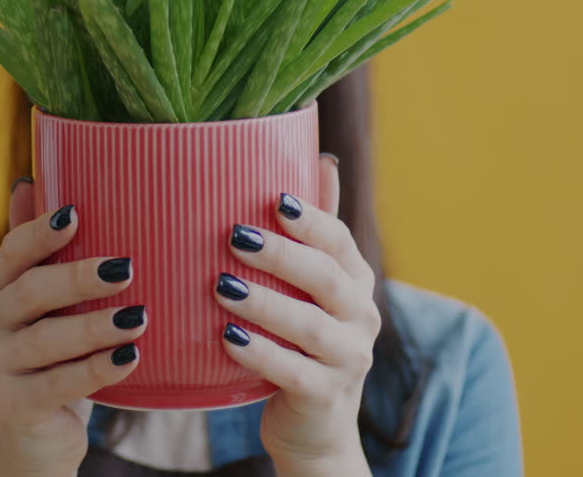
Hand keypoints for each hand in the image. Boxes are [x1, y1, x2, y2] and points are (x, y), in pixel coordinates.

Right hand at [0, 179, 147, 476]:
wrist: (39, 436)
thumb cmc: (54, 358)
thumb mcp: (47, 305)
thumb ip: (39, 251)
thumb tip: (30, 181)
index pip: (11, 253)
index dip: (40, 233)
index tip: (76, 214)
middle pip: (29, 293)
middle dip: (78, 277)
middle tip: (127, 268)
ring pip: (46, 340)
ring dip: (95, 326)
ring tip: (139, 316)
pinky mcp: (11, 407)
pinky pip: (59, 384)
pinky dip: (97, 369)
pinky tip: (130, 357)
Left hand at [213, 155, 378, 474]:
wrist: (314, 424)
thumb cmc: (302, 339)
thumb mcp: (312, 287)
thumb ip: (315, 230)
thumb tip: (323, 158)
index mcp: (356, 280)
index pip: (340, 240)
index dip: (311, 218)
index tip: (275, 199)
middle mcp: (361, 315)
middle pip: (326, 277)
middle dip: (281, 254)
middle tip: (233, 236)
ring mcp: (348, 358)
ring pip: (310, 325)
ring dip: (264, 303)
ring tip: (221, 286)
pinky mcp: (325, 395)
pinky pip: (292, 371)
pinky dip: (260, 354)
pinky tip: (227, 338)